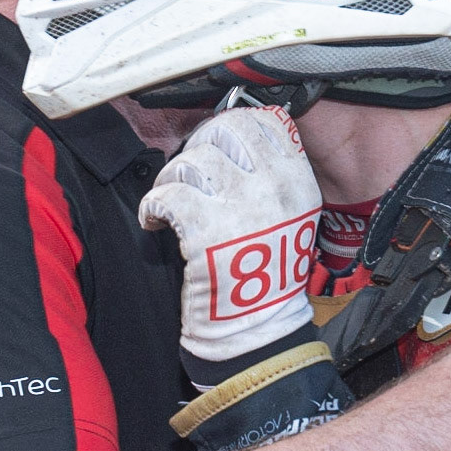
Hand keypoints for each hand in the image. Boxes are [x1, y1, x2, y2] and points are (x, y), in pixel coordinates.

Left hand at [139, 105, 321, 362]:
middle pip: (223, 131)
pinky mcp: (206, 230)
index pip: (263, 121)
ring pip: (190, 162)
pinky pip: (166, 195)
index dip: (230, 127)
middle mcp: (274, 188)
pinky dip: (152, 207)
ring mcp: (241, 207)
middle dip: (197, 149)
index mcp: (297, 181)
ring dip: (172, 181)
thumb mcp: (290, 216)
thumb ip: (270, 175)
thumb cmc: (267, 274)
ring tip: (175, 205)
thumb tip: (227, 136)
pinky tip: (157, 222)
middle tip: (191, 177)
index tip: (216, 148)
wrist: (257, 328)